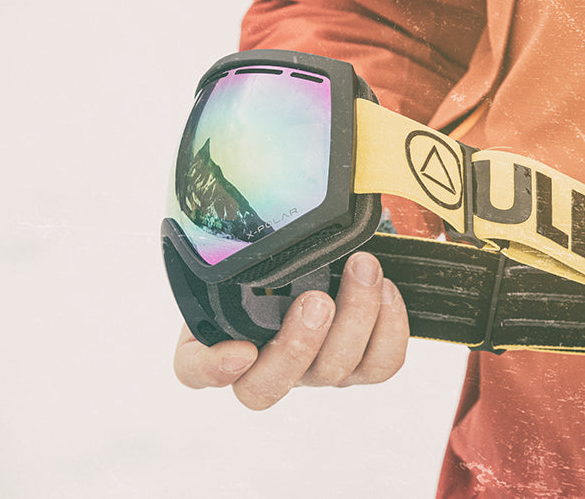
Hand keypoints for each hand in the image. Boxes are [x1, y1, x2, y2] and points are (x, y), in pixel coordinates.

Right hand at [173, 252, 408, 409]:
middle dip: (297, 346)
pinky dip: (389, 328)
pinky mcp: (358, 365)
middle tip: (316, 300)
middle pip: (266, 389)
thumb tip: (254, 196)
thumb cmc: (279, 242)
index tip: (240, 349)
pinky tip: (385, 289)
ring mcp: (312, 369)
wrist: (330, 246)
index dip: (213, 370)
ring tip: (363, 269)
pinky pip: (379, 365)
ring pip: (332, 371)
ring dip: (353, 318)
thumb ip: (239, 233)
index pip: (195, 370)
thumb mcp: (249, 233)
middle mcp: (264, 363)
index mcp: (218, 333)